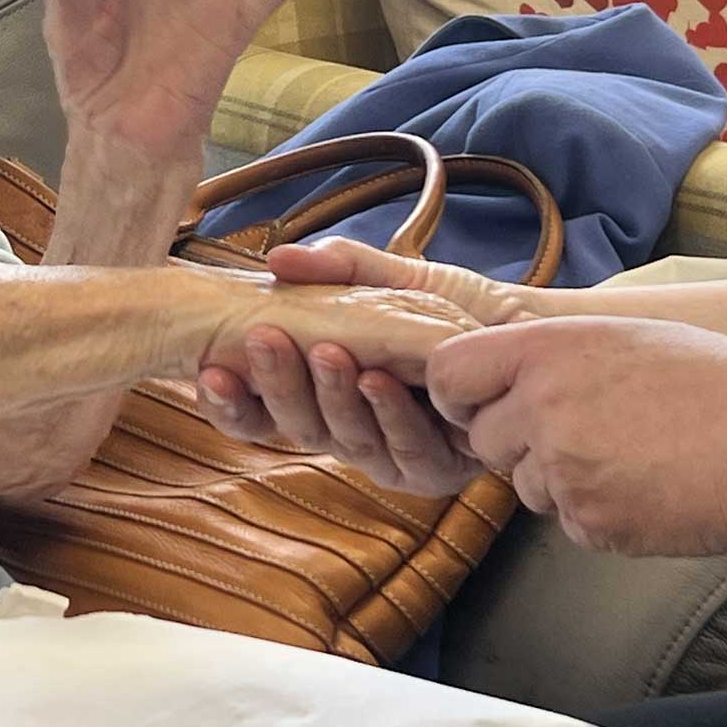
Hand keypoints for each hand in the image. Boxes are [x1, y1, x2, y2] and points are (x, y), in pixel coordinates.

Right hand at [196, 239, 526, 494]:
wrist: (520, 325)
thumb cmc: (451, 304)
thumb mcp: (385, 276)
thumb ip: (334, 267)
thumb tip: (278, 258)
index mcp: (322, 397)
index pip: (260, 413)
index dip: (231, 400)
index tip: (206, 369)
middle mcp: (350, 431)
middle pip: (297, 426)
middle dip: (278, 383)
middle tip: (262, 339)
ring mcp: (391, 455)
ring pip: (344, 441)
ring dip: (331, 396)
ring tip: (328, 352)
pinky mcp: (439, 468)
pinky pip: (404, 452)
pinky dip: (389, 415)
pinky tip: (378, 380)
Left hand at [428, 317, 726, 556]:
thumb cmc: (714, 381)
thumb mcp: (622, 336)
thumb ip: (552, 356)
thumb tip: (502, 375)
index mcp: (548, 350)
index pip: (448, 374)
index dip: (458, 394)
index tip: (480, 402)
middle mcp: (544, 407)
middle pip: (482, 439)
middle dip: (516, 442)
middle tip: (583, 431)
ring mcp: (565, 470)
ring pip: (525, 486)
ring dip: (559, 478)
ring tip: (630, 455)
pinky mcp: (590, 523)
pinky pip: (567, 521)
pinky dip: (597, 511)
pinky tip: (648, 487)